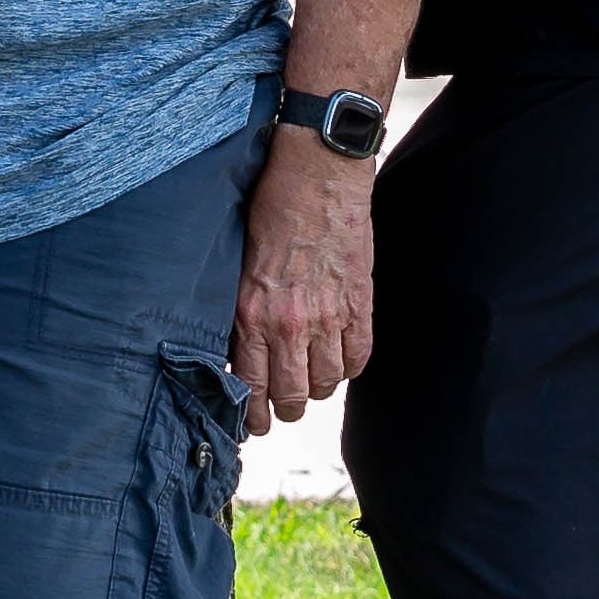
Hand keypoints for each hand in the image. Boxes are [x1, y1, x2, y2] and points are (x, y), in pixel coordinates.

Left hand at [229, 136, 375, 431]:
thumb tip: (238, 353)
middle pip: (292, 395)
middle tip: (284, 409)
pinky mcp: (360, 304)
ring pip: (327, 382)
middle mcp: (289, 324)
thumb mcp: (237, 264)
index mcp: (250, 315)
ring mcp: (328, 316)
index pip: (250, 389)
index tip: (254, 425)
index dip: (253, 417)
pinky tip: (340, 361)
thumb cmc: (270, 209)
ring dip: (319, 389)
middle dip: (286, 410)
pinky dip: (350, 366)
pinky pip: (359, 356)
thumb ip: (240, 312)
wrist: (318, 174)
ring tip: (312, 383)